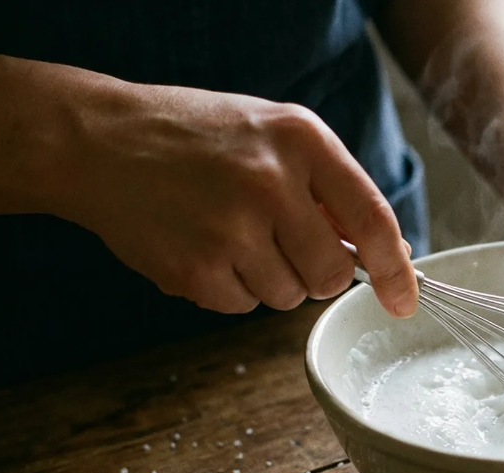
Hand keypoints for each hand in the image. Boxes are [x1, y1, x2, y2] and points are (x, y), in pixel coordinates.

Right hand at [59, 83, 417, 316]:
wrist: (100, 143)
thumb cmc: (198, 139)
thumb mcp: (272, 134)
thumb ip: (329, 187)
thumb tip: (388, 251)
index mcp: (301, 140)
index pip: (372, 218)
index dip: (395, 269)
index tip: (404, 301)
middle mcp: (270, 182)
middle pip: (330, 273)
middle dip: (317, 274)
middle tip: (283, 245)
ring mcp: (231, 228)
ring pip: (287, 296)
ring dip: (268, 279)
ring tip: (229, 233)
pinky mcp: (196, 269)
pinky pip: (242, 306)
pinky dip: (229, 288)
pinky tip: (201, 247)